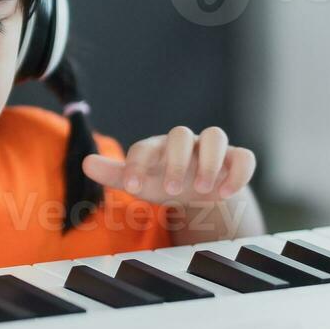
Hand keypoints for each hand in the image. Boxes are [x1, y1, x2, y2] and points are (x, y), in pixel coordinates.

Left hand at [82, 126, 256, 209]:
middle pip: (181, 135)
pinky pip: (244, 157)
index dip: (136, 164)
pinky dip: (239, 173)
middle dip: (176, 162)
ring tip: (201, 190)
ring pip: (216, 136)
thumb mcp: (141, 181)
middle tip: (172, 191)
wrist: (198, 189)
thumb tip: (85, 163)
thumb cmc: (164, 181)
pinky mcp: (236, 160)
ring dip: (210, 162)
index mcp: (158, 146)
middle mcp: (185, 142)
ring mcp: (212, 149)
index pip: (145, 147)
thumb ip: (115, 173)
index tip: (132, 187)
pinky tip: (227, 193)